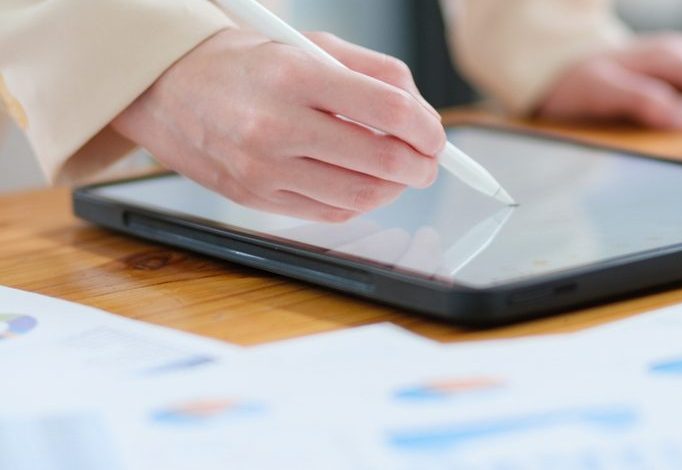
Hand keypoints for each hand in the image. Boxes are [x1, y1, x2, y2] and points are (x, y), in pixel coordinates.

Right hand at [112, 29, 445, 221]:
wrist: (168, 88)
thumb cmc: (246, 64)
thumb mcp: (310, 45)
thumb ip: (374, 74)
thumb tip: (422, 116)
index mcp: (296, 75)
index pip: (388, 109)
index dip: (427, 128)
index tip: (436, 136)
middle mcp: (278, 125)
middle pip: (381, 160)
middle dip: (420, 166)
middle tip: (428, 162)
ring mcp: (264, 169)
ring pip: (360, 195)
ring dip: (394, 188)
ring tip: (397, 172)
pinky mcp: (255, 198)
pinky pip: (330, 213)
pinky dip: (359, 202)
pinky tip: (361, 183)